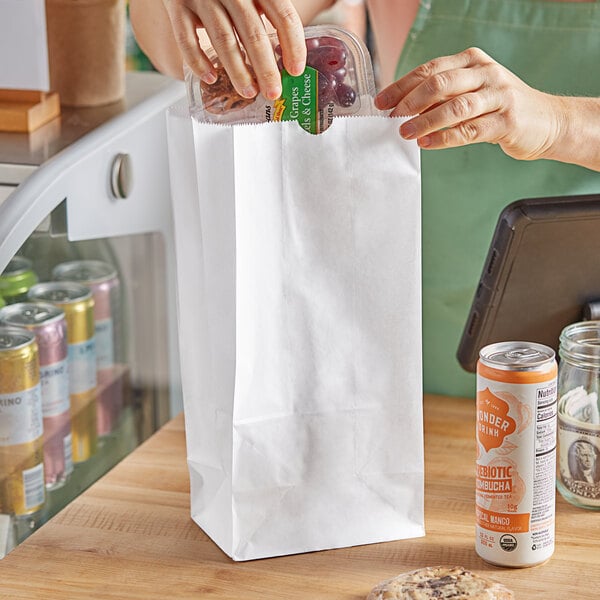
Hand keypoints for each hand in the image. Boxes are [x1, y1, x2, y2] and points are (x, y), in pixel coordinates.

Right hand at [162, 0, 305, 100]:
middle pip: (254, 34)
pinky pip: (187, 39)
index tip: (295, 71)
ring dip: (238, 72)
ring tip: (248, 92)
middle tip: (273, 93)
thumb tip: (288, 57)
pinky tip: (211, 78)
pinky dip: (198, 62)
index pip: (283, 17)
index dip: (293, 46)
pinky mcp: (177, 6)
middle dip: (266, 69)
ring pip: (224, 40)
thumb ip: (270, 13)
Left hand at [375, 47, 562, 161]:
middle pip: (440, 83)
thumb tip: (402, 109)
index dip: (402, 86)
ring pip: (454, 106)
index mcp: (472, 61)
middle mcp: (486, 73)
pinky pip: (469, 130)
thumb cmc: (500, 108)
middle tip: (392, 118)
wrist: (547, 121)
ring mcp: (498, 96)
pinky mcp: (506, 121)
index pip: (430, 70)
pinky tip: (427, 143)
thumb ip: (442, 97)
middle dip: (410, 101)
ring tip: (405, 133)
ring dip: (425, 121)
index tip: (382, 103)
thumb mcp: (471, 93)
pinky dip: (445, 137)